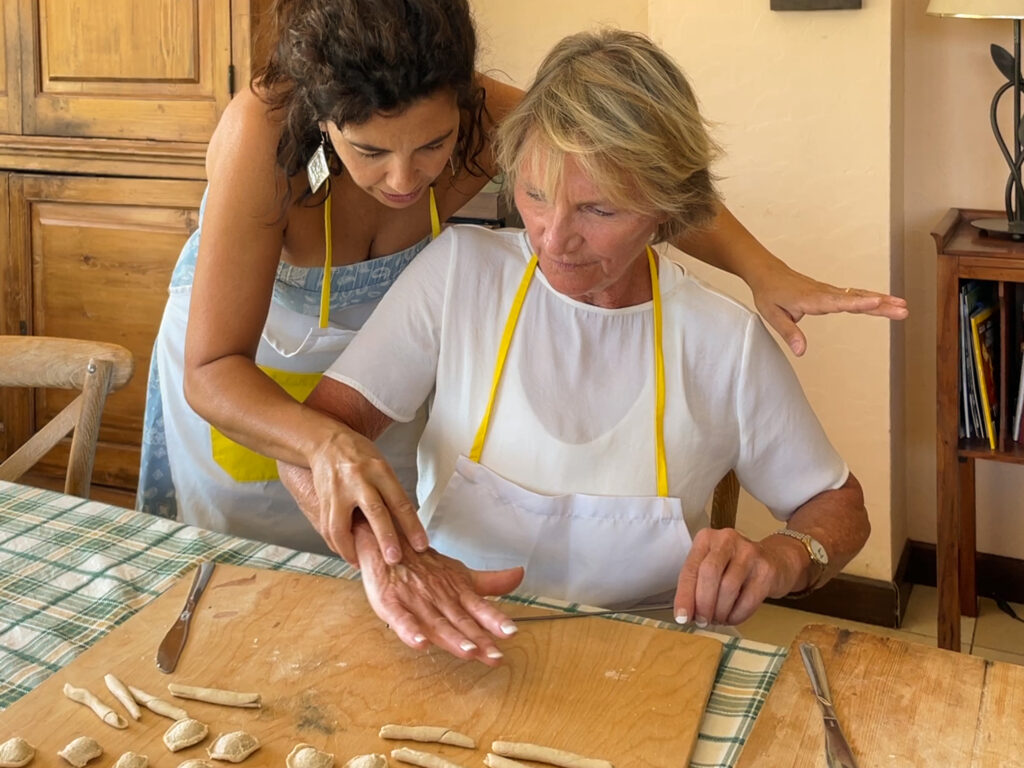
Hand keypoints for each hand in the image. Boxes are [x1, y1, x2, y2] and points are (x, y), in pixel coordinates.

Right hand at [302, 426, 427, 565]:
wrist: (325, 441)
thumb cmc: (359, 455)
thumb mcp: (382, 467)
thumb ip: (391, 494)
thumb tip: (406, 526)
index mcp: (380, 470)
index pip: (400, 501)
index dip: (412, 526)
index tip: (421, 545)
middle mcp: (359, 479)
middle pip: (375, 511)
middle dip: (386, 538)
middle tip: (394, 559)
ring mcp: (339, 490)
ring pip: (342, 525)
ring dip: (351, 549)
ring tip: (362, 563)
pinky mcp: (323, 499)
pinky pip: (328, 528)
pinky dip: (337, 544)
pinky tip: (346, 552)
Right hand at [355, 522, 523, 665]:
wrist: (387, 545)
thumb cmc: (425, 566)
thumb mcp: (460, 574)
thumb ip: (490, 582)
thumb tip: (519, 575)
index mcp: (457, 593)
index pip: (480, 609)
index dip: (495, 621)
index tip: (511, 632)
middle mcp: (439, 598)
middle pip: (461, 621)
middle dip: (479, 639)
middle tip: (495, 655)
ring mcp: (416, 601)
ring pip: (436, 623)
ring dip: (452, 638)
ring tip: (468, 651)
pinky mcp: (391, 603)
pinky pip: (401, 619)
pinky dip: (410, 631)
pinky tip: (420, 643)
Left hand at [673, 528, 798, 626]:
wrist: (776, 561)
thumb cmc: (735, 566)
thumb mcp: (712, 567)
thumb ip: (697, 585)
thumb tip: (686, 614)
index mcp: (706, 539)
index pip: (690, 569)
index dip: (685, 595)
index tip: (682, 617)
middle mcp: (727, 540)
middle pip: (709, 574)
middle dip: (703, 603)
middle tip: (703, 621)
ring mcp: (749, 552)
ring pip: (728, 588)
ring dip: (720, 611)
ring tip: (719, 619)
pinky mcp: (766, 569)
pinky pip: (748, 599)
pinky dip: (737, 614)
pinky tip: (733, 617)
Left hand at [750, 264, 908, 356]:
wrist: (766, 272)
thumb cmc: (769, 293)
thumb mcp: (772, 315)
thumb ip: (789, 333)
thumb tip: (801, 351)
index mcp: (811, 299)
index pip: (838, 302)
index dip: (858, 303)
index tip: (876, 303)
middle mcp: (824, 293)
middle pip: (856, 298)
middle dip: (880, 305)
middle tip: (903, 309)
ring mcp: (829, 292)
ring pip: (858, 295)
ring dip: (881, 301)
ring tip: (903, 306)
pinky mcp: (831, 293)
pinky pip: (854, 295)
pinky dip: (870, 299)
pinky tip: (885, 303)